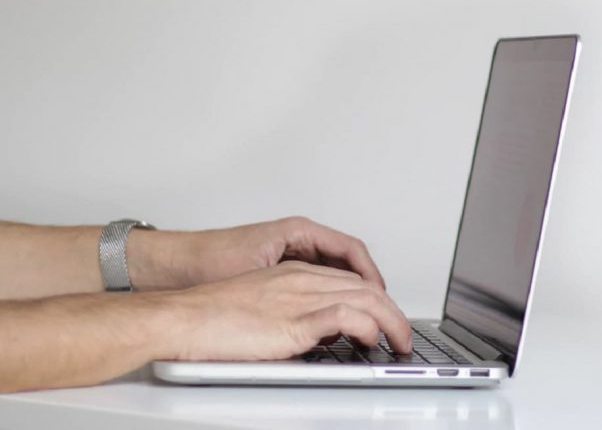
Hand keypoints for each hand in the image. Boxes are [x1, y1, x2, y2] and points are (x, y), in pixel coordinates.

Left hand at [129, 216, 385, 290]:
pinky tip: (331, 315)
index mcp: (298, 231)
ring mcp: (289, 253)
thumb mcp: (260, 272)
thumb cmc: (206, 261)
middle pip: (347, 260)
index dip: (370, 274)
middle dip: (366, 284)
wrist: (170, 266)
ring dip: (349, 291)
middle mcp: (297, 238)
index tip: (381, 294)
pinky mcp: (279, 268)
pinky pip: (316, 280)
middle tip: (379, 309)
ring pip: (333, 271)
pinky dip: (329, 296)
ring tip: (361, 313)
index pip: (350, 249)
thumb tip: (332, 300)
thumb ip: (297, 284)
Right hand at [163, 260, 412, 360]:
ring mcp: (300, 297)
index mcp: (294, 273)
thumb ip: (293, 316)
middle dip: (394, 311)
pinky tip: (372, 340)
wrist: (182, 318)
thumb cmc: (210, 317)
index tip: (387, 318)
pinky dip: (368, 327)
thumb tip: (318, 337)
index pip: (351, 280)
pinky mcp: (293, 320)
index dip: (376, 300)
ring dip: (391, 322)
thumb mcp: (261, 309)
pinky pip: (346, 317)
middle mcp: (302, 280)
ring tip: (399, 342)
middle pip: (366, 287)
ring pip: (366, 298)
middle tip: (403, 335)